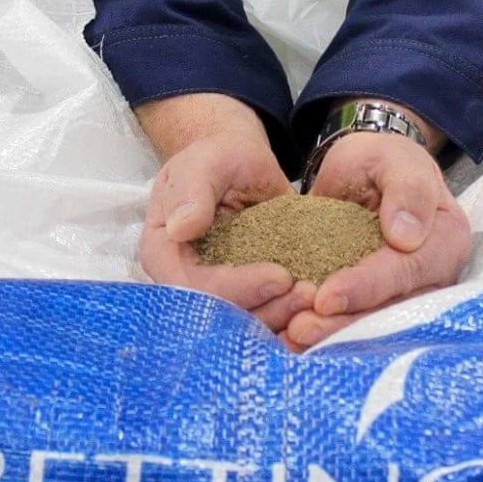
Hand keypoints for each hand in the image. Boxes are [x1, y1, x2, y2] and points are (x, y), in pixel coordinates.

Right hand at [137, 94, 311, 333]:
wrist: (241, 164)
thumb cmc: (218, 159)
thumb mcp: (205, 162)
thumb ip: (192, 190)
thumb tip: (180, 228)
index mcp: (164, 253)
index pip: (194, 287)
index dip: (235, 289)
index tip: (280, 276)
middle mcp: (187, 281)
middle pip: (221, 315)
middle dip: (265, 310)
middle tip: (307, 293)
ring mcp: (219, 292)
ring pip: (247, 323)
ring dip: (283, 317)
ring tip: (316, 295)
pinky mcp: (248, 295)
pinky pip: (266, 315)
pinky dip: (291, 314)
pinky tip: (318, 303)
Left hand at [285, 129, 470, 347]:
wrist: (363, 175)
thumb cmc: (380, 162)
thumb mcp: (393, 158)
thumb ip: (407, 187)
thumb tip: (406, 236)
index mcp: (446, 239)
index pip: (408, 271)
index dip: (368, 287)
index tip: (326, 297)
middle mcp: (434, 277)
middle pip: (392, 311)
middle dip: (345, 324)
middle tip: (299, 329)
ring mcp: (409, 297)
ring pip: (373, 326)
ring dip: (332, 337)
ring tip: (291, 338)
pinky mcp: (379, 306)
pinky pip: (356, 326)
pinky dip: (325, 335)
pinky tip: (290, 340)